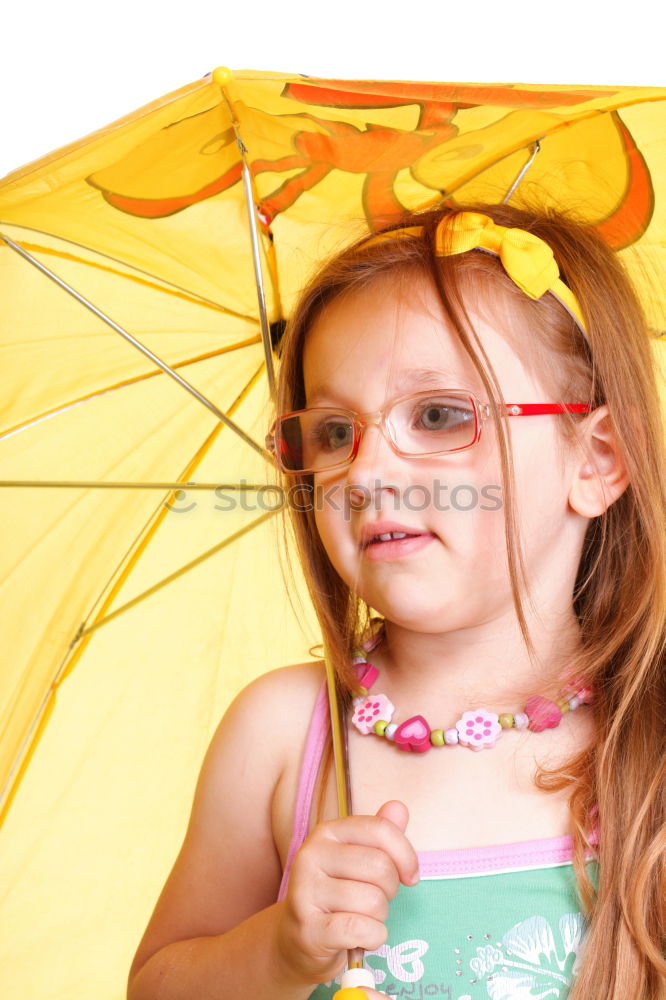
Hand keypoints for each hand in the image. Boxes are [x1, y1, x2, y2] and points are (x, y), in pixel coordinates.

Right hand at [274, 800, 418, 987]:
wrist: (299, 939)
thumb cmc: (337, 895)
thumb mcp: (358, 860)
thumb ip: (381, 834)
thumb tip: (399, 807)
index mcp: (327, 832)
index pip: (380, 829)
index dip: (406, 855)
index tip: (411, 876)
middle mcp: (311, 855)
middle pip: (380, 867)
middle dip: (390, 891)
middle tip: (376, 900)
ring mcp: (305, 891)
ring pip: (373, 901)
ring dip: (379, 918)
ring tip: (363, 919)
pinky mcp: (308, 928)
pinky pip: (362, 929)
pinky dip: (373, 938)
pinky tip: (361, 939)